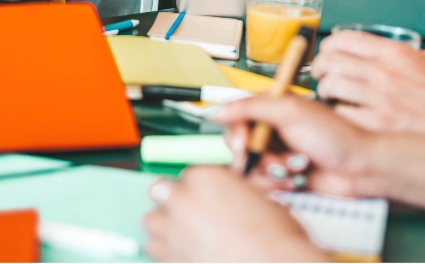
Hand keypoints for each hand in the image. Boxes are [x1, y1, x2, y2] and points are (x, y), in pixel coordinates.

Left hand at [144, 166, 325, 262]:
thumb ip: (232, 187)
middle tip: (190, 209)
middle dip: (171, 198)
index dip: (196, 183)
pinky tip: (186, 254)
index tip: (204, 192)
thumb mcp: (257, 195)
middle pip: (158, 190)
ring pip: (151, 222)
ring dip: (164, 225)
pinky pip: (155, 252)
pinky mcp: (168, 260)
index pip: (187, 170)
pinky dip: (167, 252)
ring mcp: (171, 233)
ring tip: (185, 234)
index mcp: (203, 177)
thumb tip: (228, 189)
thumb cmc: (273, 235)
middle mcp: (181, 200)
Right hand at [214, 95, 380, 197]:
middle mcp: (271, 129)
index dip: (236, 133)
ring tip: (295, 167)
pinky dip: (277, 183)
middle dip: (256, 157)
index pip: (235, 117)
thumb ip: (251, 107)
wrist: (358, 168)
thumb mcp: (290, 111)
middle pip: (239, 145)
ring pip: (249, 167)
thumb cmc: (334, 135)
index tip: (244, 144)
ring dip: (271, 171)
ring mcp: (276, 153)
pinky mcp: (281, 176)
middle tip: (275, 161)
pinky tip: (297, 178)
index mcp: (271, 107)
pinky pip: (261, 184)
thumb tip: (217, 110)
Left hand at [312, 31, 424, 134]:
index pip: (344, 38)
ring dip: (324, 92)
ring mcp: (380, 98)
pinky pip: (341, 115)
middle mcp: (384, 72)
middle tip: (321, 75)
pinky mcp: (378, 124)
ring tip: (331, 97)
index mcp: (395, 53)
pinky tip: (343, 118)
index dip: (328, 45)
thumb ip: (397, 55)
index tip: (326, 52)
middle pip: (330, 59)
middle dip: (319, 68)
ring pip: (330, 85)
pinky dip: (337, 116)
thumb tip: (372, 53)